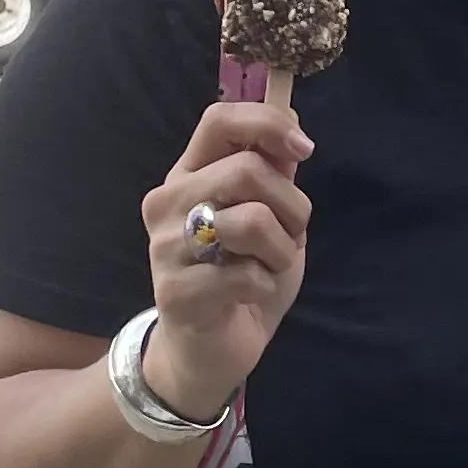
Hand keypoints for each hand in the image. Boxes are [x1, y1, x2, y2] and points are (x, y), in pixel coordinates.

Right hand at [139, 99, 312, 420]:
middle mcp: (167, 202)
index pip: (219, 120)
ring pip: (252, 220)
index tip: (303, 151)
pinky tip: (249, 295)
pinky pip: (247, 274)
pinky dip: (266, 286)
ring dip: (282, 250)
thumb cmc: (241, 274)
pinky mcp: (174, 291)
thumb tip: (291, 131)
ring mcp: (164, 247)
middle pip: (248, 169)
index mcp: (189, 174)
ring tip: (269, 267)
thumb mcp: (268, 216)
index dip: (268, 125)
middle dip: (292, 207)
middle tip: (291, 237)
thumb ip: (273, 174)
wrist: (211, 347)